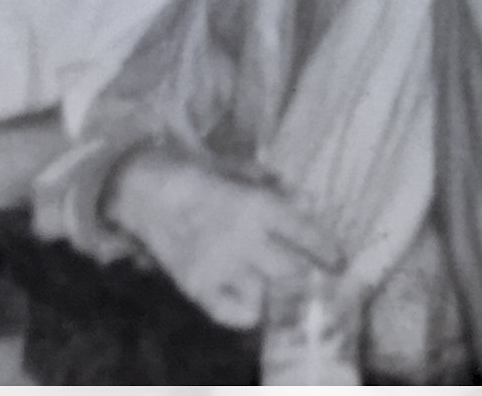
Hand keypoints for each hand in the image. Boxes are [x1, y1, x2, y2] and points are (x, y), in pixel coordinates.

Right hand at [98, 146, 343, 330]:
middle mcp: (242, 239)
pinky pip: (230, 313)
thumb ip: (273, 184)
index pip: (304, 233)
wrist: (142, 190)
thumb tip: (309, 199)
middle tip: (321, 285)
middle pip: (291, 270)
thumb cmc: (193, 172)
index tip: (340, 261)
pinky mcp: (196, 286)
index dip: (327, 250)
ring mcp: (219, 267)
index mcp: (256, 205)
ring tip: (292, 297)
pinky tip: (256, 306)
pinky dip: (247, 314)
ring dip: (280, 297)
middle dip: (310, 280)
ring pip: (265, 294)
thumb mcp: (236, 167)